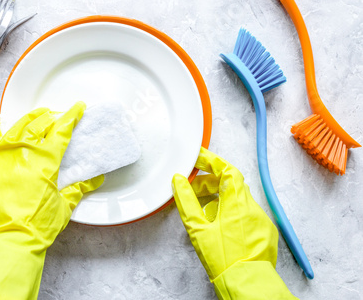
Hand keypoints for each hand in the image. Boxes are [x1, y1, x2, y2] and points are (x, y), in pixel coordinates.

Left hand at [0, 101, 103, 247]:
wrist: (11, 238)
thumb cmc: (38, 225)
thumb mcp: (65, 205)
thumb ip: (79, 188)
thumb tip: (95, 179)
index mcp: (45, 161)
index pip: (62, 130)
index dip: (72, 116)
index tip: (78, 107)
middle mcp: (23, 153)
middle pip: (39, 124)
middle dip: (50, 115)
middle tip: (57, 114)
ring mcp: (3, 157)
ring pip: (16, 127)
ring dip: (29, 119)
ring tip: (36, 116)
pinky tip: (3, 129)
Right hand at [172, 147, 296, 298]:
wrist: (246, 283)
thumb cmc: (223, 260)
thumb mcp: (197, 228)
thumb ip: (186, 201)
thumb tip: (179, 181)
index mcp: (237, 203)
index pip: (228, 170)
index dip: (212, 161)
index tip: (198, 159)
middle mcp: (253, 208)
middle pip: (231, 184)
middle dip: (210, 182)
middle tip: (192, 188)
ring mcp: (260, 220)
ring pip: (237, 199)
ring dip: (219, 198)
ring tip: (201, 210)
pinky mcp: (264, 232)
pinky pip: (245, 213)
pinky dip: (230, 212)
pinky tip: (217, 225)